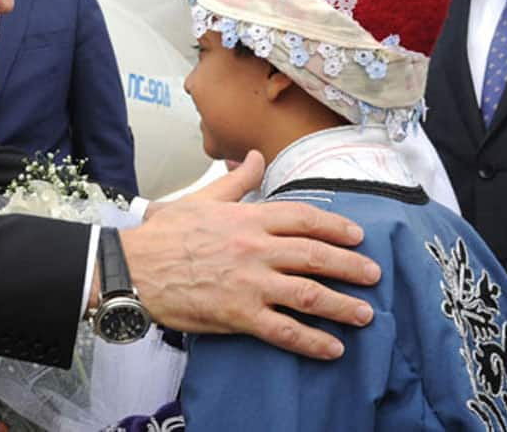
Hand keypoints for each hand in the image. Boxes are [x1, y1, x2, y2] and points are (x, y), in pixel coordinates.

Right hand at [120, 150, 380, 360]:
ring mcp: (249, 284)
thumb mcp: (200, 198)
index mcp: (248, 219)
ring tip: (365, 314)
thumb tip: (255, 157)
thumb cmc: (163, 234)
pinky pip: (284, 330)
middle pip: (316, 256)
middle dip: (351, 266)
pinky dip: (312, 341)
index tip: (357, 236)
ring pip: (308, 294)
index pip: (304, 218)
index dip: (336, 227)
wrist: (132, 269)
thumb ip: (236, 181)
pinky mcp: (239, 315)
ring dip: (342, 305)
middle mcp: (255, 249)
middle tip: (373, 275)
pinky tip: (332, 349)